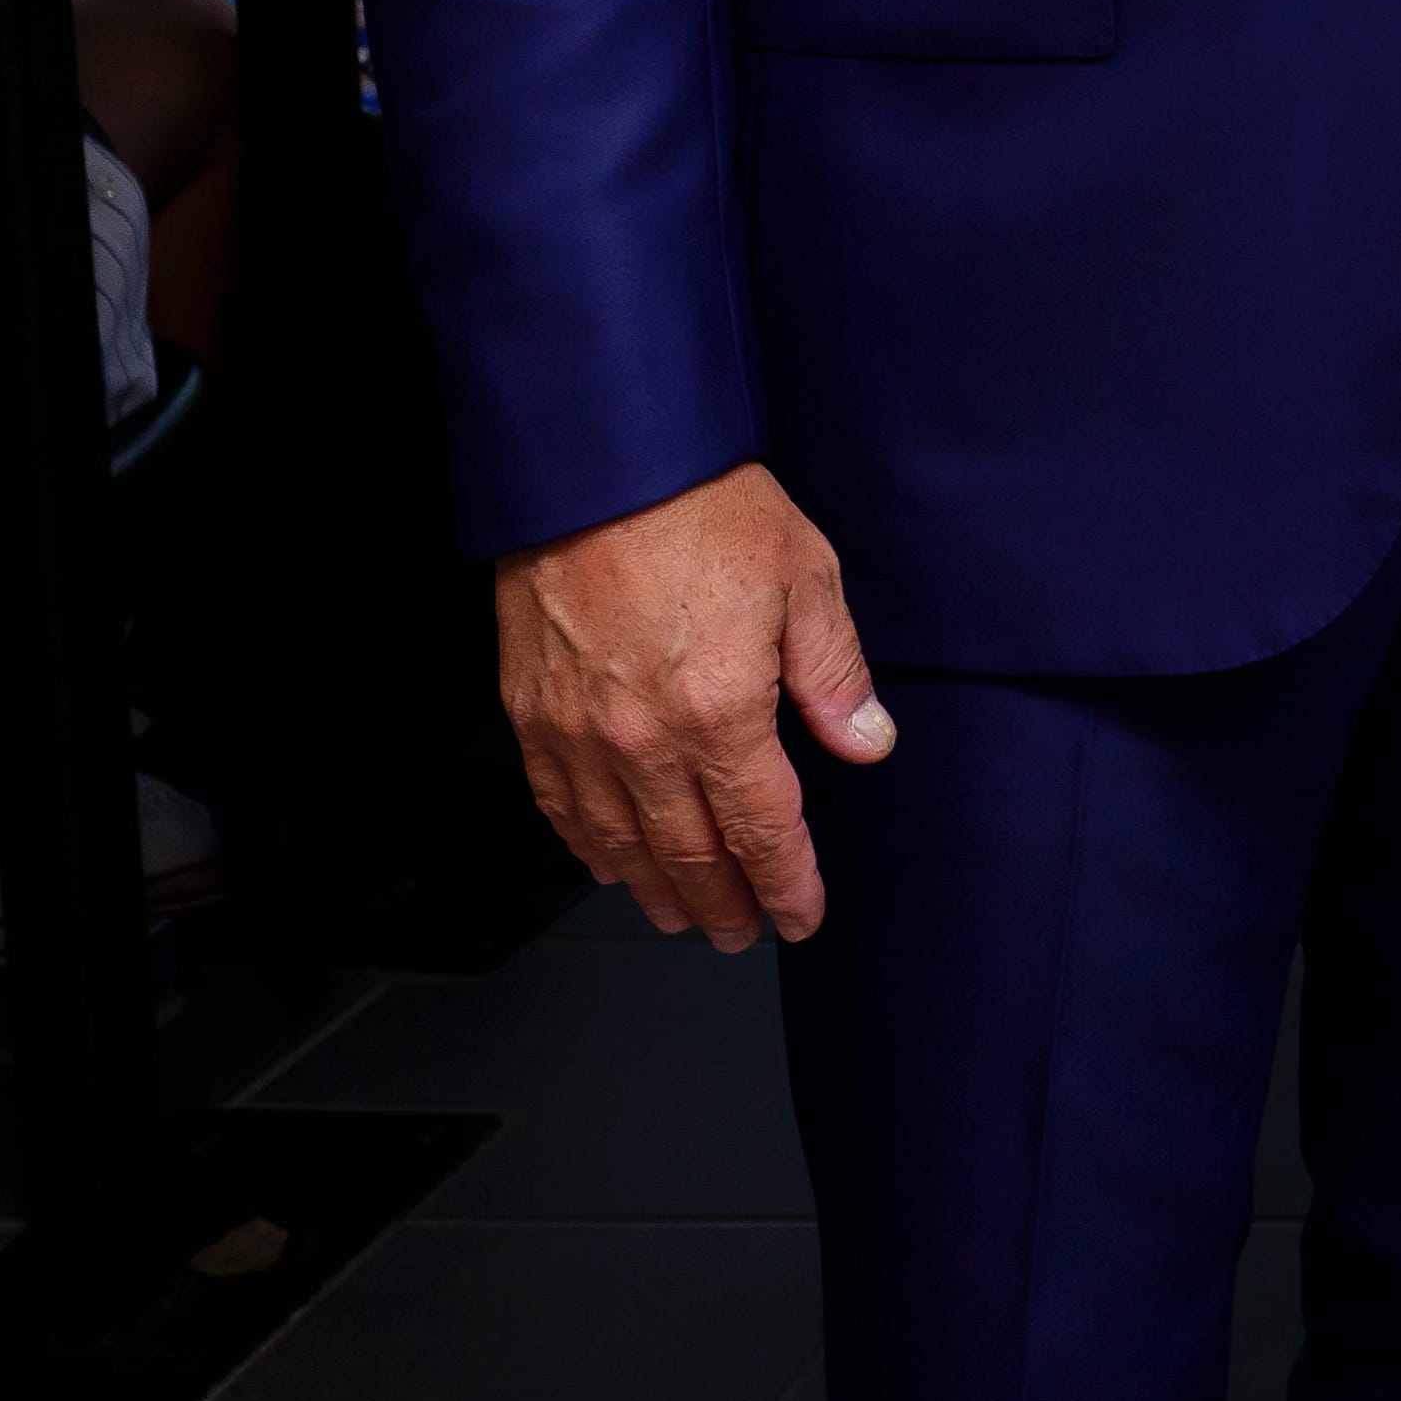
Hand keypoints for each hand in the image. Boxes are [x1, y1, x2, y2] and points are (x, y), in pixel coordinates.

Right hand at [491, 463, 895, 951]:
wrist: (598, 467)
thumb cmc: (703, 510)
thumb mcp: (806, 578)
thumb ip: (836, 674)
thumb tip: (868, 744)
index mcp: (721, 712)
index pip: (762, 829)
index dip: (786, 883)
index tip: (802, 914)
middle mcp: (644, 740)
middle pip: (688, 852)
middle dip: (723, 903)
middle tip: (741, 934)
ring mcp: (579, 733)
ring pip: (618, 844)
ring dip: (655, 890)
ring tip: (683, 917)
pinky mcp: (532, 714)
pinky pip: (559, 806)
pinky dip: (588, 848)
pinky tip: (608, 863)